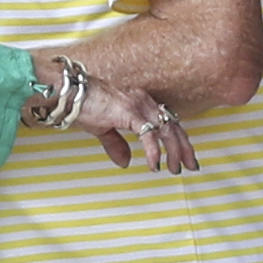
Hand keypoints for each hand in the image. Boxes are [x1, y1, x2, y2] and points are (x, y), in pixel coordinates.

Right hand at [78, 76, 196, 174]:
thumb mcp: (103, 130)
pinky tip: (155, 165)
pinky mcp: (130, 112)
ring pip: (166, 130)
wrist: (71, 93)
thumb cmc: (84, 105)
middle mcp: (144, 102)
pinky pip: (148, 135)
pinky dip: (154, 152)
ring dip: (173, 152)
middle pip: (174, 126)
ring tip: (174, 168)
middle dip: (185, 148)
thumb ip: (116, 145)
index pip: (168, 122)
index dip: (180, 140)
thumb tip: (125, 162)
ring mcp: (139, 106)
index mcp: (141, 103)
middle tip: (191, 166)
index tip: (186, 157)